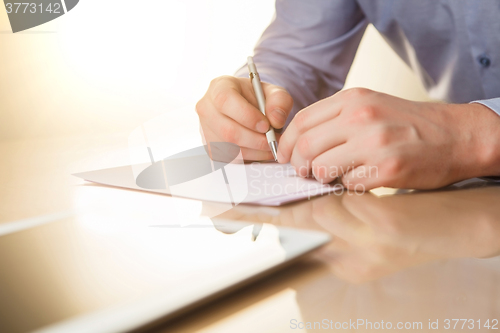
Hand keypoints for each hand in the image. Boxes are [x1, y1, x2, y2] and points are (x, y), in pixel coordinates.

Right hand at [196, 76, 292, 160]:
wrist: (248, 109)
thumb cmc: (259, 98)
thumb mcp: (273, 92)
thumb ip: (280, 101)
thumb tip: (276, 120)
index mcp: (219, 87)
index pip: (226, 101)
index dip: (247, 116)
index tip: (266, 125)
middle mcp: (206, 108)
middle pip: (227, 130)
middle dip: (255, 140)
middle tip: (274, 140)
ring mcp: (205, 130)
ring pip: (229, 148)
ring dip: (255, 151)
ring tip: (271, 145)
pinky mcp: (211, 148)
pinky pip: (230, 158)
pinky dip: (250, 157)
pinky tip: (261, 150)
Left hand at [278, 88, 499, 189]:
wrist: (455, 135)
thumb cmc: (408, 123)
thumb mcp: (370, 105)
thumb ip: (335, 118)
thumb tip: (300, 142)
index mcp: (352, 99)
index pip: (301, 121)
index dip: (287, 144)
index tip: (284, 157)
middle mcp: (361, 117)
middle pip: (307, 147)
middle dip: (299, 165)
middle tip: (304, 173)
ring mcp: (374, 143)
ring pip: (323, 168)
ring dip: (323, 178)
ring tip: (335, 176)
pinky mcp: (388, 169)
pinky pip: (350, 184)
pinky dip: (349, 186)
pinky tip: (361, 179)